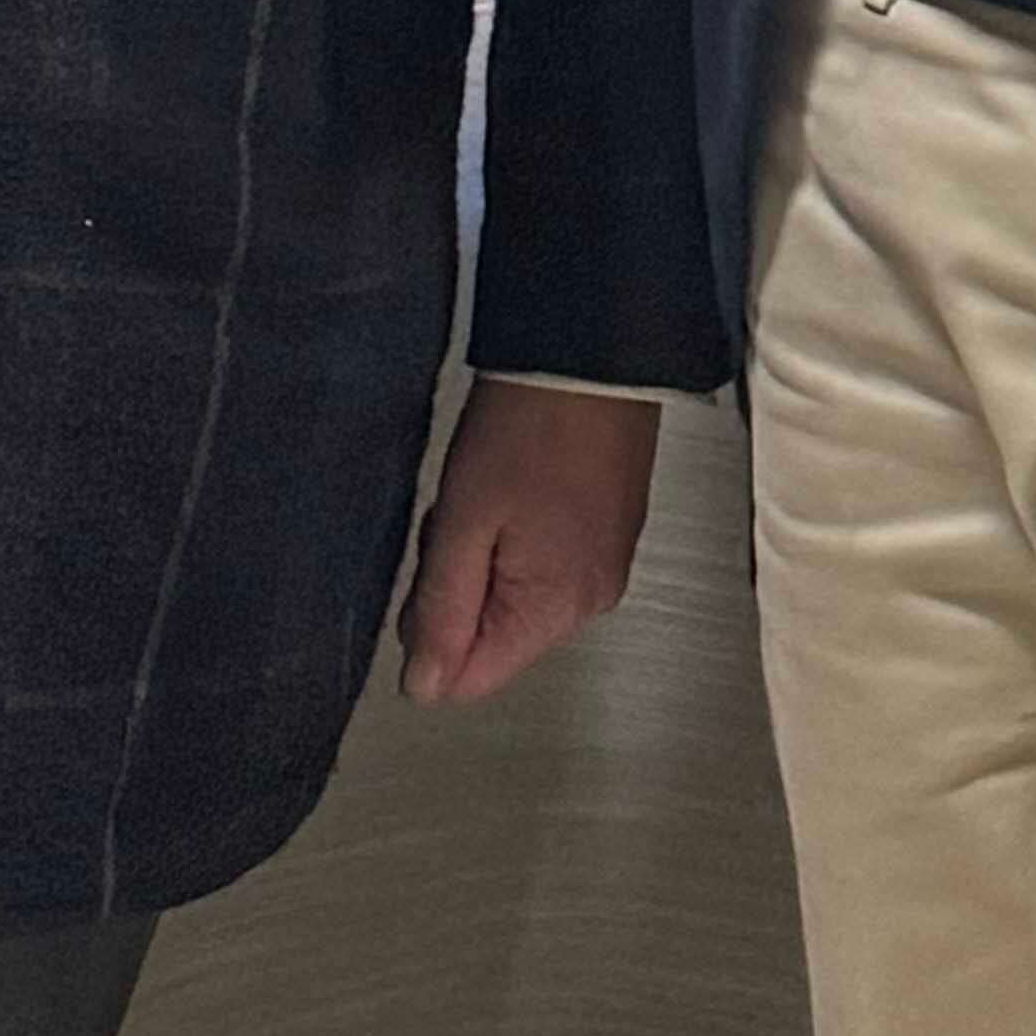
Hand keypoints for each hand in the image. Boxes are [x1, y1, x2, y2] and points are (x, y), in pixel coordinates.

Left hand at [397, 377, 659, 710]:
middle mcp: (593, 598)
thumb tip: (424, 688)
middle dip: (460, 585)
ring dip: (487, 556)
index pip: (470, 678)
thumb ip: (439, 612)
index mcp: (558, 608)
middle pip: (493, 635)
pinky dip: (519, 535)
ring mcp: (608, 563)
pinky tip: (520, 484)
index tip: (435, 563)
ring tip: (494, 490)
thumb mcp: (462, 519)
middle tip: (461, 515)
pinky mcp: (612, 532)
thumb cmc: (531, 421)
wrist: (591, 348)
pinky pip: (546, 563)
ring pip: (514, 597)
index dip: (431, 629)